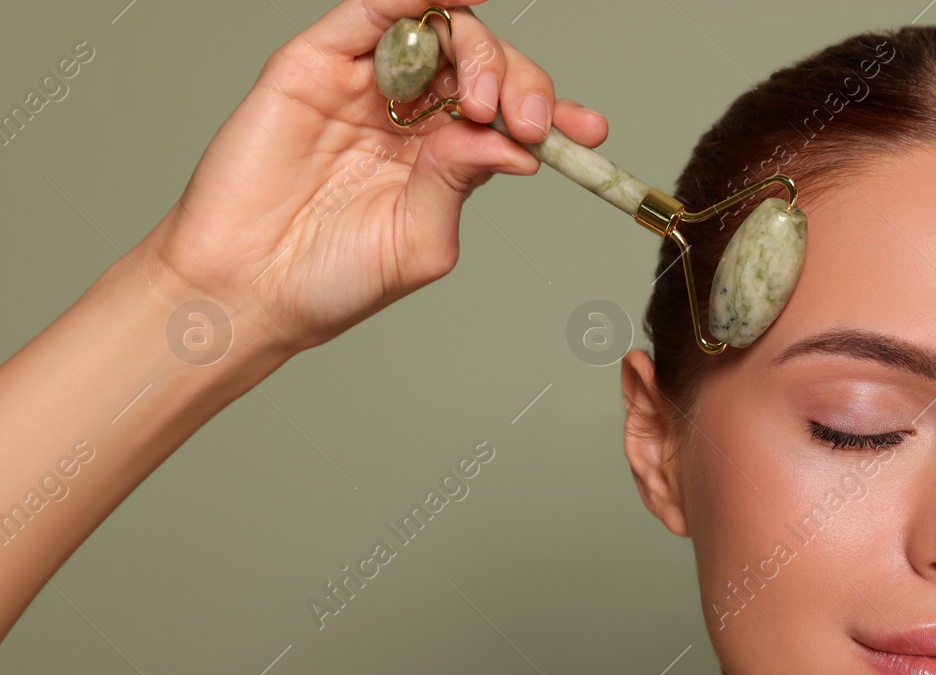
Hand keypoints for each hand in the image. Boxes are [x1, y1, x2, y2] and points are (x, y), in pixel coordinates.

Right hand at [141, 0, 606, 363]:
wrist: (248, 287)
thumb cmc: (330, 280)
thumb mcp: (420, 242)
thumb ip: (462, 184)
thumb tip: (514, 148)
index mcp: (445, 159)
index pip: (510, 118)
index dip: (555, 115)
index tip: (589, 130)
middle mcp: (410, 114)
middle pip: (482, 65)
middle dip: (518, 83)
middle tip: (520, 120)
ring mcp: (365, 86)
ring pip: (434, 31)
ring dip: (475, 50)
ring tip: (479, 99)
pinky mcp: (315, 64)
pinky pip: (369, 11)